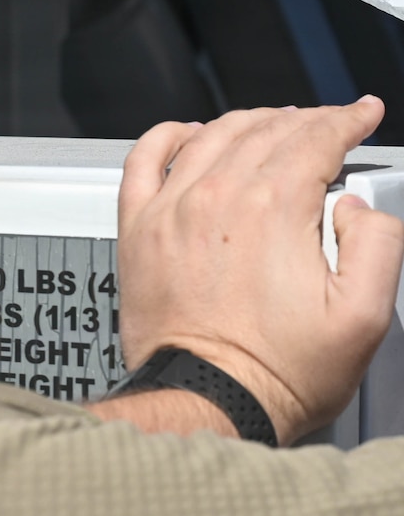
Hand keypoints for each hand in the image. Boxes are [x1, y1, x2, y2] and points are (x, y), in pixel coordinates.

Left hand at [109, 98, 403, 442]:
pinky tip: (189, 134)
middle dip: (307, 120)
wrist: (208, 399)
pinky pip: (142, 161)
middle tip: (329, 124)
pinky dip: (168, 137)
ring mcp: (170, 212)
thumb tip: (355, 206)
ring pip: (212, 137)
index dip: (347, 121)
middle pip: (267, 133)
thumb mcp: (363, 314)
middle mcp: (216, 200)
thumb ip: (377, 242)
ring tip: (276, 123)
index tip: (360, 117)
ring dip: (250, 122)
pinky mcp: (137, 232)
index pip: (316, 139)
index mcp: (273, 210)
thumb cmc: (277, 369)